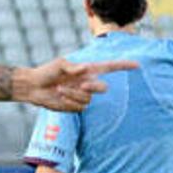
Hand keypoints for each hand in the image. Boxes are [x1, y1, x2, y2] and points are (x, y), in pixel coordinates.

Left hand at [16, 58, 137, 111]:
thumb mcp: (59, 65)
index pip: (109, 68)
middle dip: (94, 87)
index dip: (123, 66)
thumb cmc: (47, 72)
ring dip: (73, 94)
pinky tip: (60, 97)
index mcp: (87, 70)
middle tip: (82, 85)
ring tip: (60, 89)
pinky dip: (69, 101)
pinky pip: (79, 107)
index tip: (137, 65)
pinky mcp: (75, 106)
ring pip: (88, 99)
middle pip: (102, 88)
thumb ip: (73, 67)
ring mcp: (82, 95)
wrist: (34, 87)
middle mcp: (87, 83)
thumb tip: (84, 68)